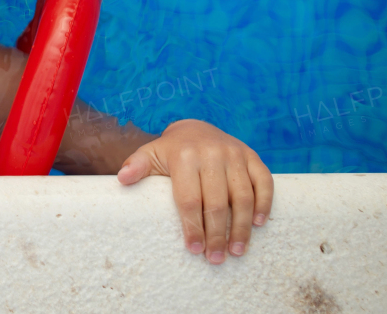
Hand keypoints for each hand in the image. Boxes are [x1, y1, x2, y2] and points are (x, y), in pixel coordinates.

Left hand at [116, 118, 272, 264]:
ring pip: (242, 196)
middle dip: (216, 234)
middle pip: (216, 202)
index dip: (192, 226)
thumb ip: (136, 166)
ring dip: (241, 227)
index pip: (189, 199)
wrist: (197, 127)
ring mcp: (235, 154)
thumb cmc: (172, 151)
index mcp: (184, 156)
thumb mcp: (151, 154)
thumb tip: (122, 179)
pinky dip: (264, 203)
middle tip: (215, 258)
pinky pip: (264, 182)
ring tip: (236, 251)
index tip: (194, 249)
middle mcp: (212, 154)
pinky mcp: (252, 156)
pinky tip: (258, 224)